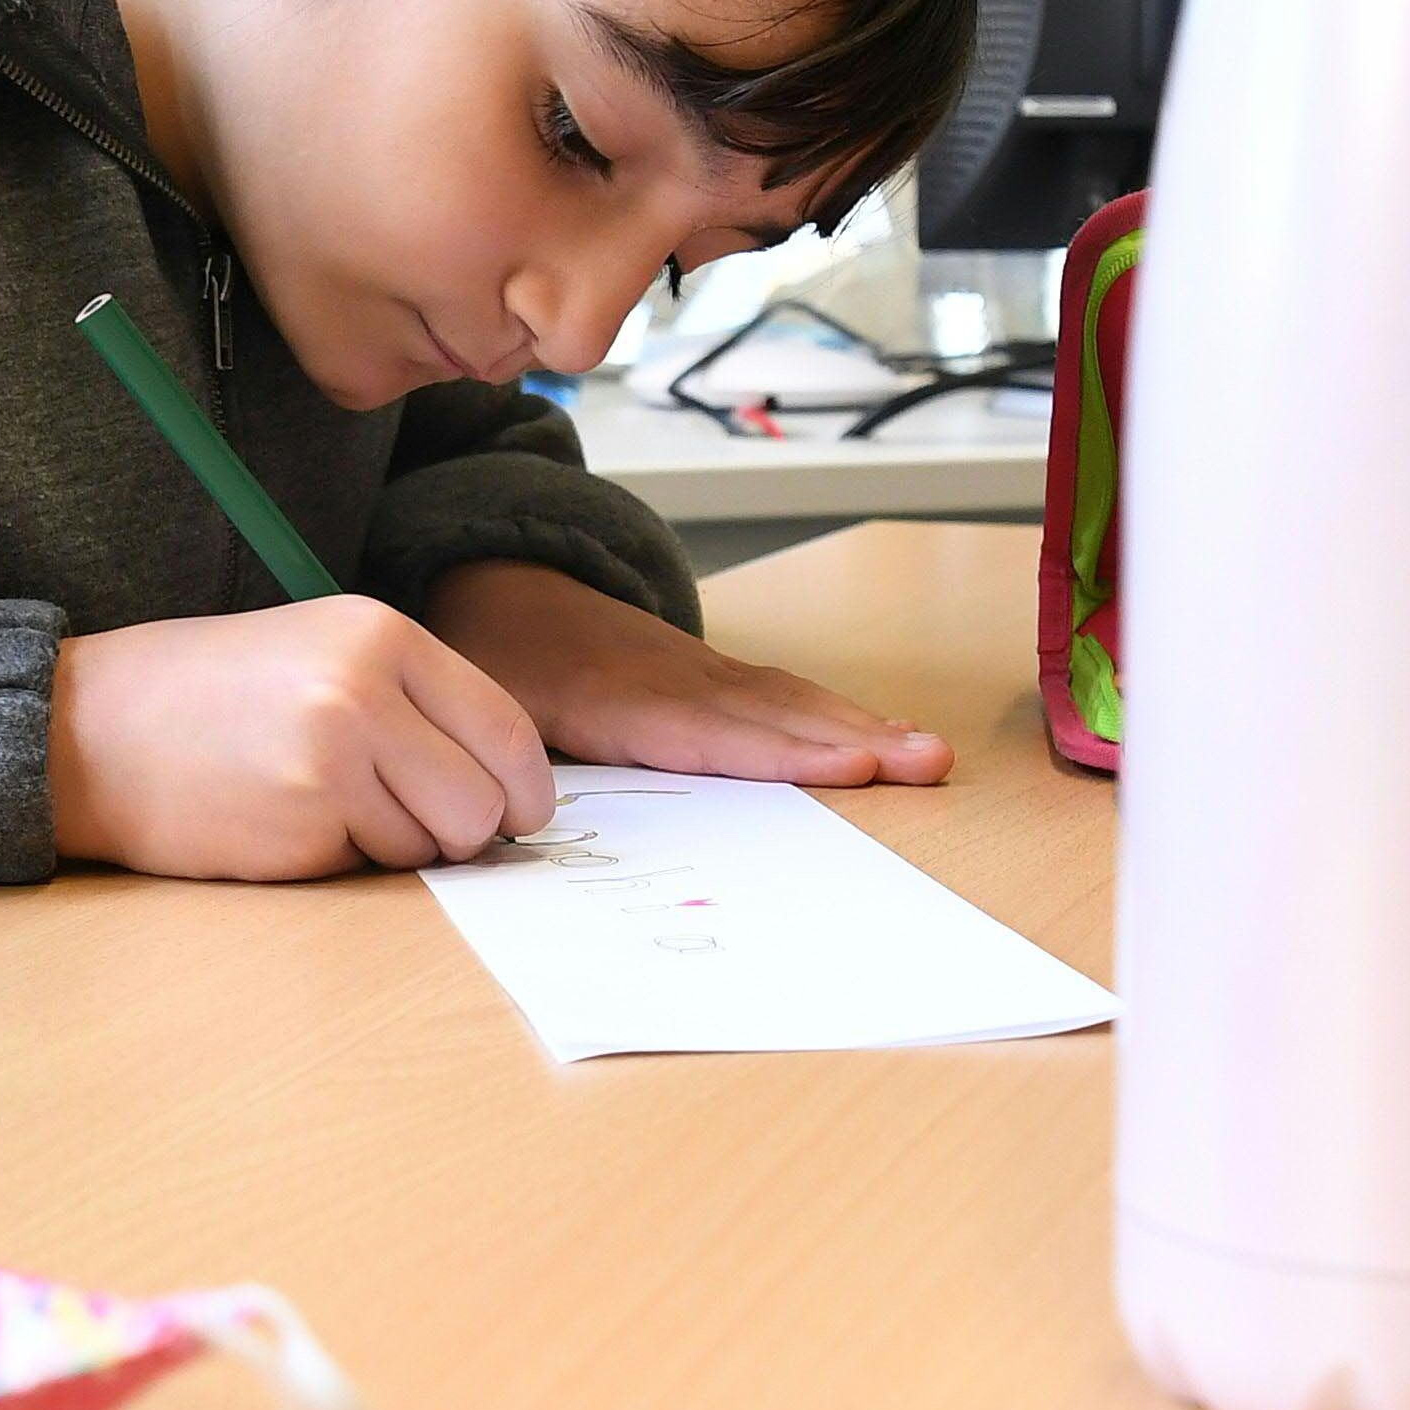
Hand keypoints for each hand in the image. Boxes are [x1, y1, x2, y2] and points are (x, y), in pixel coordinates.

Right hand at [48, 597, 557, 878]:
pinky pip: (368, 870)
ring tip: (320, 805)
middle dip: (466, 830)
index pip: (506, 728)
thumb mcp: (318, 651)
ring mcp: (331, 763)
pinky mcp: (298, 829)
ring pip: (431, 845)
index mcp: (379, 634)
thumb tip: (506, 783)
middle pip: (485, 801)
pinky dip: (341, 862)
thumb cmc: (204, 694)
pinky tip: (284, 824)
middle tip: (415, 822)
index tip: (522, 814)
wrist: (87, 728)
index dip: (527, 787)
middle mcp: (364, 691)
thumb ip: (411, 699)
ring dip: (395, 847)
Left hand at [424, 559, 952, 787]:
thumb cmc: (488, 659)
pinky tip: (885, 735)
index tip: (849, 767)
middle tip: (928, 763)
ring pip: (790, 700)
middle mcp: (672, 680)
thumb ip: (504, 763)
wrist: (497, 584)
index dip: (777, 754)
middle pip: (773, 715)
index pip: (706, 734)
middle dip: (854, 740)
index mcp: (610, 699)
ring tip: (930, 755)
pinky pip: (783, 691)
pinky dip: (839, 712)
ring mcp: (699, 669)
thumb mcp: (479, 705)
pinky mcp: (712, 671)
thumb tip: (524, 824)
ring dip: (863, 727)